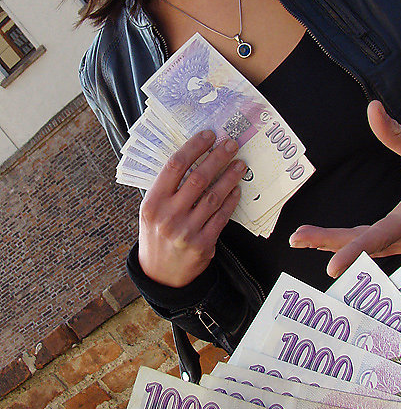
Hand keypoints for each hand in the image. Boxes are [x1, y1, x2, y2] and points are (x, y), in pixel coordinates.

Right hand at [138, 130, 245, 286]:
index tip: (209, 135)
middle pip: (198, 178)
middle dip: (217, 157)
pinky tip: (237, 189)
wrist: (159, 274)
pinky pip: (221, 217)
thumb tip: (193, 157)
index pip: (174, 166)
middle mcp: (169, 216)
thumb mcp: (151, 211)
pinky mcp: (203, 244)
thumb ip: (167, 189)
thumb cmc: (156, 235)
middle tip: (231, 144)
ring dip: (230, 177)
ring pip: (214, 197)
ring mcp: (187, 231)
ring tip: (240, 164)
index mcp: (153, 203)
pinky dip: (231, 201)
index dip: (194, 147)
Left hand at [290, 100, 400, 277]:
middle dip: (328, 242)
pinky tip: (321, 241)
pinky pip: (368, 246)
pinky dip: (344, 245)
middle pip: (363, 245)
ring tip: (300, 237)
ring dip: (331, 244)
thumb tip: (373, 107)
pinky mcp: (398, 241)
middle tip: (296, 238)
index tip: (332, 266)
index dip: (354, 251)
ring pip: (362, 248)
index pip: (379, 236)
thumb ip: (395, 132)